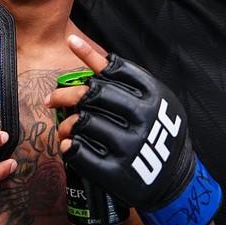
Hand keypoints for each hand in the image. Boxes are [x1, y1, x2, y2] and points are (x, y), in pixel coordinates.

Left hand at [45, 35, 221, 224]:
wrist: (175, 181)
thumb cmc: (156, 131)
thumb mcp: (153, 99)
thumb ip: (121, 75)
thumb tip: (76, 43)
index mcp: (154, 97)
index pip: (114, 69)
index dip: (87, 54)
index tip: (69, 44)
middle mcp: (145, 119)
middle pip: (92, 94)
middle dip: (64, 94)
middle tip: (50, 99)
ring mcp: (132, 147)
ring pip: (83, 122)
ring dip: (66, 123)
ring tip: (64, 126)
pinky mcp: (119, 173)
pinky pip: (80, 152)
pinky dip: (68, 146)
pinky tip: (68, 144)